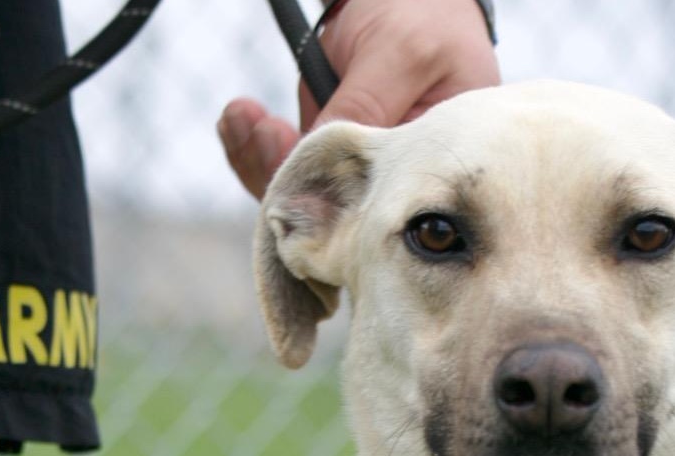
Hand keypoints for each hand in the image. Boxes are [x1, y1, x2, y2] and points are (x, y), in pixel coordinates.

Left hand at [218, 0, 499, 199]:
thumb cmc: (422, 14)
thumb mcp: (400, 54)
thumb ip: (364, 108)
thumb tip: (323, 173)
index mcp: (437, 166)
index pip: (385, 209)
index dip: (336, 205)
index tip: (292, 168)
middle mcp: (398, 180)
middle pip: (338, 216)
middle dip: (286, 178)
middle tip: (258, 132)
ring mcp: (359, 171)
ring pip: (305, 196)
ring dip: (260, 160)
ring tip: (240, 118)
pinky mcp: (327, 155)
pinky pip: (286, 170)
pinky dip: (253, 149)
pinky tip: (237, 119)